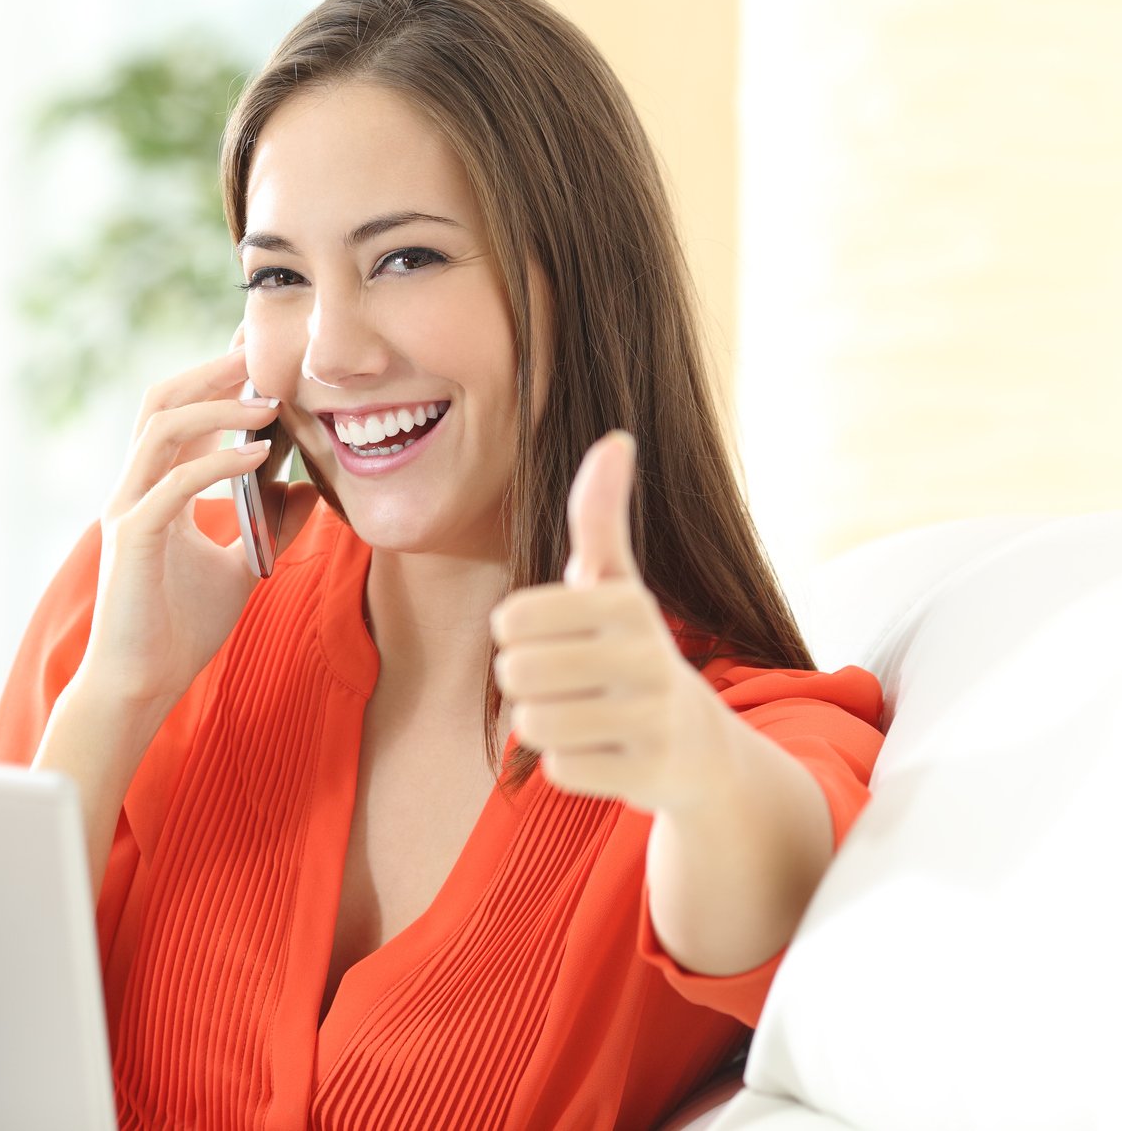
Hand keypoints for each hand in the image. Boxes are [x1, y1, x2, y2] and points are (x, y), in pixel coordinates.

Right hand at [78, 324, 316, 707]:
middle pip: (161, 400)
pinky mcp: (132, 537)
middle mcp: (134, 487)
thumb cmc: (179, 629)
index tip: (260, 350)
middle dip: (211, 368)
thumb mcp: (241, 566)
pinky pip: (174, 482)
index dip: (215, 377)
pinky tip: (260, 455)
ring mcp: (128, 507)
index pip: (180, 412)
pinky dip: (218, 461)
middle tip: (262, 346)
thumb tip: (308, 489)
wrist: (141, 684)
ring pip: (161, 426)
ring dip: (217, 404)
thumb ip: (269, 525)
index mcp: (153, 488)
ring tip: (269, 399)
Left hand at [487, 431, 737, 814]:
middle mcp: (647, 657)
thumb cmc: (633, 649)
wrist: (701, 747)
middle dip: (526, 681)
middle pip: (514, 674)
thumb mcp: (616, 581)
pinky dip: (570, 763)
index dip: (518, 634)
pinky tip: (606, 752)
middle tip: (567, 681)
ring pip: (532, 724)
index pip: (511, 619)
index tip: (554, 636)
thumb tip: (615, 437)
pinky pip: (558, 769)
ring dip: (545, 723)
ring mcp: (651, 720)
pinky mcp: (648, 776)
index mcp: (626, 603)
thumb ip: (600, 515)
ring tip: (584, 714)